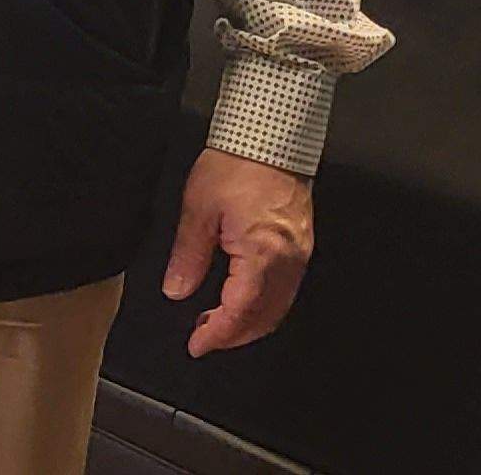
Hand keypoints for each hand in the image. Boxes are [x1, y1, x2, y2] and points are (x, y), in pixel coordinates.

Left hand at [166, 148, 314, 355]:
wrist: (271, 134)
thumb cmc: (237, 163)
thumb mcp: (199, 209)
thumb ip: (188, 256)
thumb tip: (177, 290)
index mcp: (262, 254)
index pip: (240, 312)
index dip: (218, 335)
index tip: (197, 345)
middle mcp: (289, 260)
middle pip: (265, 317)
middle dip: (234, 335)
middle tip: (204, 338)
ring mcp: (300, 253)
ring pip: (279, 306)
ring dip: (250, 322)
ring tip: (217, 322)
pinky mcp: (302, 243)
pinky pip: (287, 288)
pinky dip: (265, 304)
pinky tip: (243, 298)